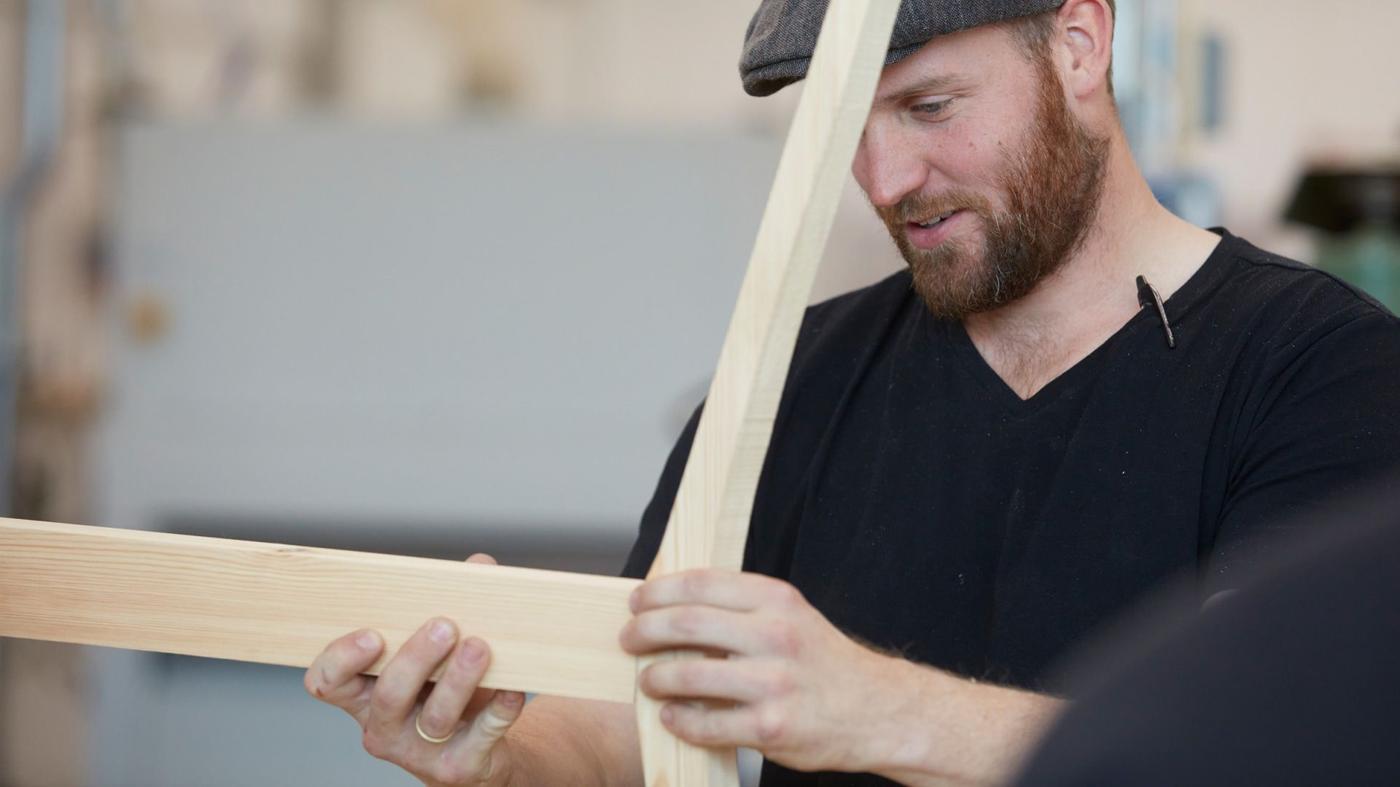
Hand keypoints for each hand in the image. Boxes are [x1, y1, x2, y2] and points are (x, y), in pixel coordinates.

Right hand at [304, 554, 525, 785]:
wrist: (481, 749)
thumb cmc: (448, 690)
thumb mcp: (438, 651)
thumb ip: (450, 603)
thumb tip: (479, 565)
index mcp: (364, 695)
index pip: (327, 682)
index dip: (341, 659)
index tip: (373, 634)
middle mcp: (384, 728)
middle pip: (388, 697)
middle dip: (415, 659)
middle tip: (444, 625)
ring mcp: (420, 753)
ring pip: (435, 718)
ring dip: (459, 680)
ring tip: (479, 647)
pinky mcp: (460, 766)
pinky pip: (481, 737)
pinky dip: (499, 710)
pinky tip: (512, 687)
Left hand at [619, 569, 914, 774]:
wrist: (877, 709)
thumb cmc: (823, 662)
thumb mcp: (790, 615)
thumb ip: (741, 606)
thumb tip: (672, 603)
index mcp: (776, 599)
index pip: (699, 583)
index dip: (657, 591)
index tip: (636, 601)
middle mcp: (775, 635)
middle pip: (685, 623)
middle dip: (644, 630)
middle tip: (629, 639)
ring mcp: (773, 683)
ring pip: (688, 674)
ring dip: (655, 678)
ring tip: (648, 681)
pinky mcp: (771, 727)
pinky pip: (706, 724)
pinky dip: (679, 720)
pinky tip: (673, 716)